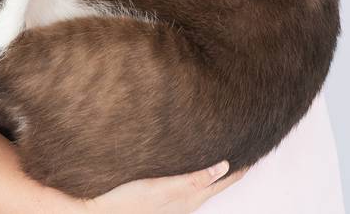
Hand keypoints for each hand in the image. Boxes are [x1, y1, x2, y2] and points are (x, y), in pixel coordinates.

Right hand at [46, 161, 246, 212]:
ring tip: (228, 148)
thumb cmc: (125, 201)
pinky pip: (188, 181)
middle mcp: (185, 200)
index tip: (256, 147)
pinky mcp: (161, 195)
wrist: (94, 210)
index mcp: (189, 197)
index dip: (242, 164)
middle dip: (233, 164)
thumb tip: (225, 166)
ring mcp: (173, 199)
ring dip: (216, 165)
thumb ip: (192, 179)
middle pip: (218, 180)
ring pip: (203, 180)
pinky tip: (193, 160)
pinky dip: (199, 169)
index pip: (226, 179)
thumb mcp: (160, 188)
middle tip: (247, 143)